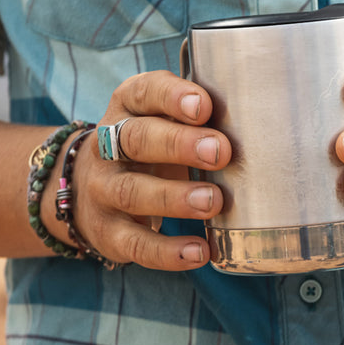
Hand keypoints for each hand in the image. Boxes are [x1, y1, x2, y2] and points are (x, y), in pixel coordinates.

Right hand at [56, 70, 230, 270]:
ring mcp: (102, 190)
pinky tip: (200, 251)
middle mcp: (107, 146)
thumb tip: (254, 125)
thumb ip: (196, 116)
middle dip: (178, 144)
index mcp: (127, 107)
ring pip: (132, 191)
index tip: (204, 106)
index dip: (172, 98)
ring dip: (175, 198)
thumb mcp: (162, 118)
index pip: (144, 93)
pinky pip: (135, 244)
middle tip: (219, 152)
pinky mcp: (107, 232)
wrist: (88, 187)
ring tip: (213, 201)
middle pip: (136, 139)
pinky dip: (168, 251)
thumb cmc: (149, 144)